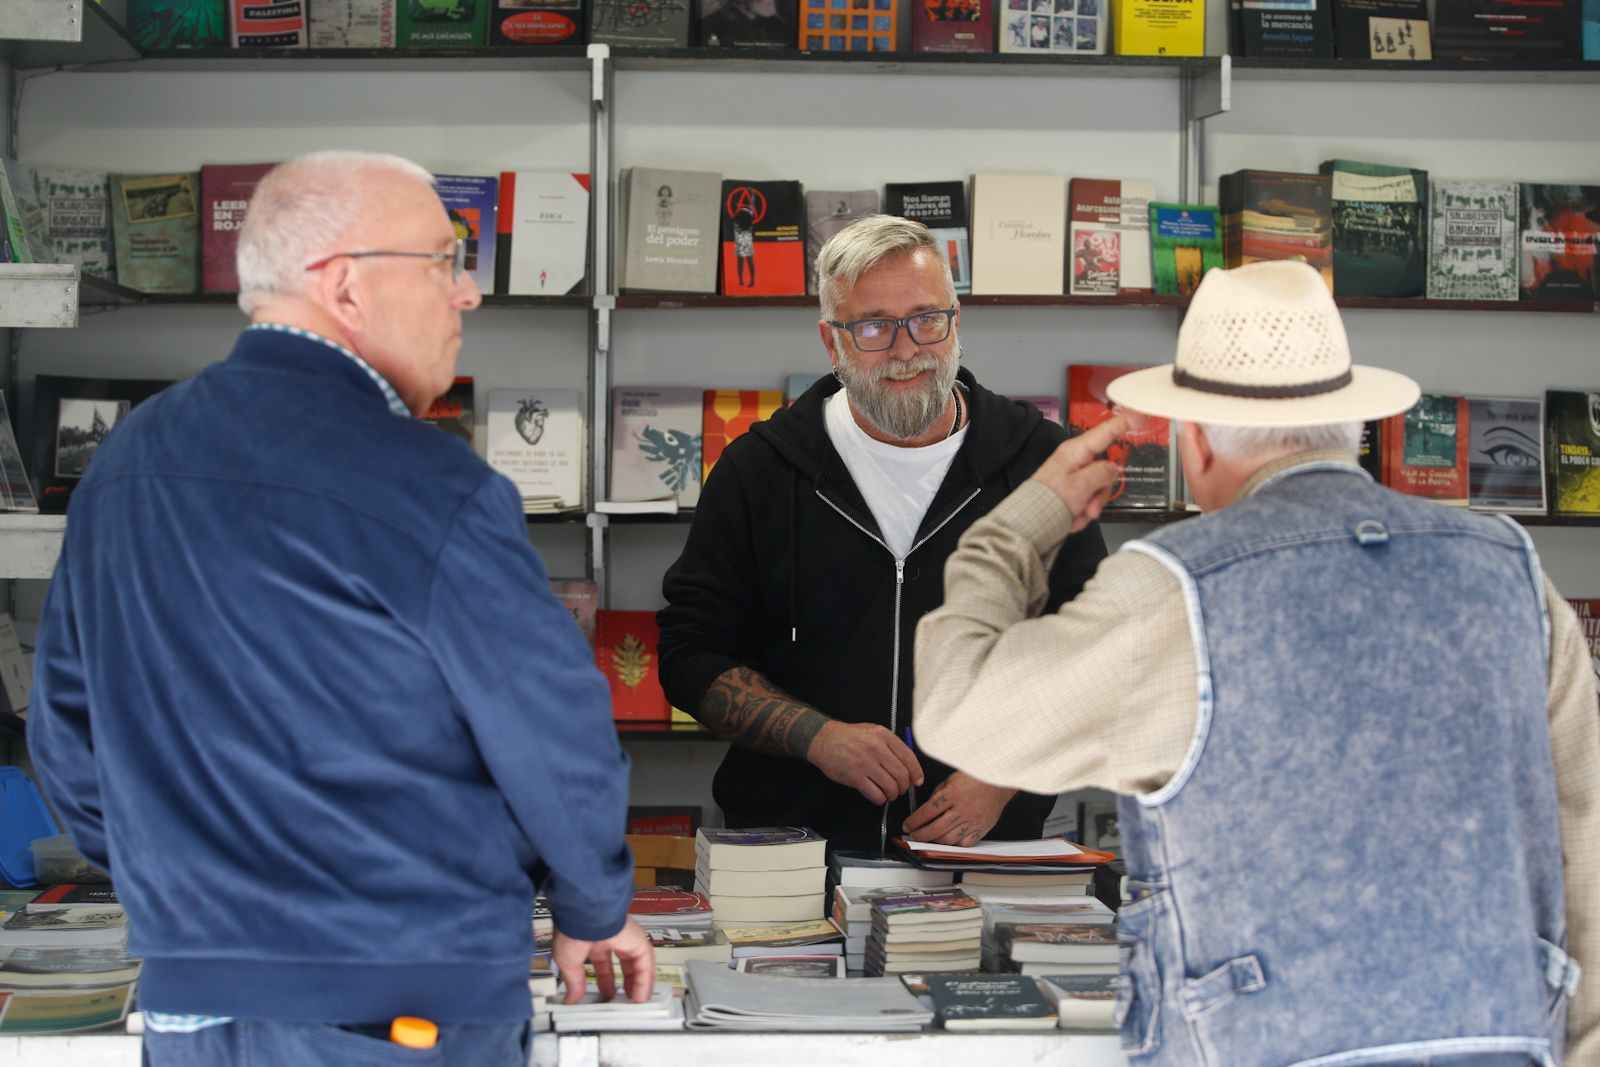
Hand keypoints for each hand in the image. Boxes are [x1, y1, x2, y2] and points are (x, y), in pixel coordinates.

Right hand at [553, 918, 654, 1004]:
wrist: (583, 917)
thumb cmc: (571, 932)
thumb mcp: (568, 962)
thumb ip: (574, 982)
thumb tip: (571, 999)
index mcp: (594, 940)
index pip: (604, 963)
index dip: (606, 981)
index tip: (606, 995)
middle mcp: (612, 937)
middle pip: (625, 963)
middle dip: (626, 982)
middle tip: (625, 1000)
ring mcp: (627, 937)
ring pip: (639, 963)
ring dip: (638, 984)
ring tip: (636, 1003)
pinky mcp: (638, 940)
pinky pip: (645, 963)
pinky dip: (644, 981)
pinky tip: (639, 997)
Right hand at [806, 720, 922, 805]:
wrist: (823, 739)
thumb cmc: (849, 737)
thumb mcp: (873, 731)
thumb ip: (890, 745)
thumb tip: (908, 766)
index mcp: (884, 735)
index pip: (909, 757)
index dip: (916, 773)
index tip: (917, 781)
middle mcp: (876, 748)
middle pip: (902, 775)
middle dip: (903, 786)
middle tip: (899, 789)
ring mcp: (865, 763)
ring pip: (891, 787)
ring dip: (892, 794)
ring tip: (889, 794)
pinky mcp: (855, 777)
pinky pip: (876, 795)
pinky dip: (880, 799)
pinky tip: (878, 796)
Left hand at [901, 772, 1015, 846]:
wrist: (998, 781)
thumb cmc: (975, 778)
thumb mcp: (950, 780)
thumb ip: (938, 795)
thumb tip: (925, 810)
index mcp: (953, 794)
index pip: (927, 812)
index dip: (914, 821)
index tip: (907, 825)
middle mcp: (962, 809)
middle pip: (935, 829)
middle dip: (920, 835)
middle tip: (913, 836)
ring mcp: (973, 821)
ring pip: (949, 839)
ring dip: (934, 841)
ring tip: (928, 839)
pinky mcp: (981, 828)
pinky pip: (965, 843)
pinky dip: (954, 844)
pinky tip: (947, 840)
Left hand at [1030, 413, 1143, 531]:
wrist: (1030, 523)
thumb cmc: (1049, 500)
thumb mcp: (1082, 485)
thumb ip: (1103, 474)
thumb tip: (1113, 469)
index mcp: (1076, 451)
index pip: (1106, 432)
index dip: (1125, 423)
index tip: (1142, 416)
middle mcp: (1075, 460)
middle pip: (1105, 470)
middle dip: (1100, 493)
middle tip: (1090, 508)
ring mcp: (1073, 476)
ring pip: (1098, 488)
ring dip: (1091, 506)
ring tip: (1077, 515)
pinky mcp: (1071, 490)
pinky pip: (1087, 500)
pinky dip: (1082, 511)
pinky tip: (1071, 518)